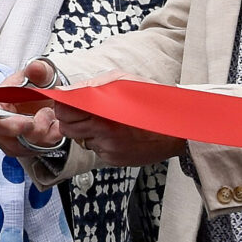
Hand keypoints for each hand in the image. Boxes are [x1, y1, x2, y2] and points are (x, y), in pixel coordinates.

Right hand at [0, 61, 65, 159]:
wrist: (46, 100)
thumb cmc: (36, 88)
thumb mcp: (39, 75)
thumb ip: (38, 70)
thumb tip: (36, 68)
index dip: (4, 123)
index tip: (26, 122)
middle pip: (8, 137)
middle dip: (32, 128)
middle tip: (46, 113)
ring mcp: (11, 141)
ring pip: (25, 145)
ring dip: (44, 131)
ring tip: (49, 113)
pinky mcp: (25, 149)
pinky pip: (38, 149)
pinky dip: (50, 137)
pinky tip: (54, 124)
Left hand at [48, 98, 186, 168]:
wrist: (178, 129)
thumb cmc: (153, 101)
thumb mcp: (124, 81)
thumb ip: (94, 85)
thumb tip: (70, 90)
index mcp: (103, 114)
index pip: (64, 112)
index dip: (63, 105)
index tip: (68, 101)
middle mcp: (103, 135)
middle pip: (67, 128)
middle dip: (71, 118)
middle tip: (84, 110)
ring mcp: (108, 150)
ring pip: (81, 140)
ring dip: (87, 130)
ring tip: (106, 120)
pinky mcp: (114, 160)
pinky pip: (96, 149)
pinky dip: (101, 141)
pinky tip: (117, 132)